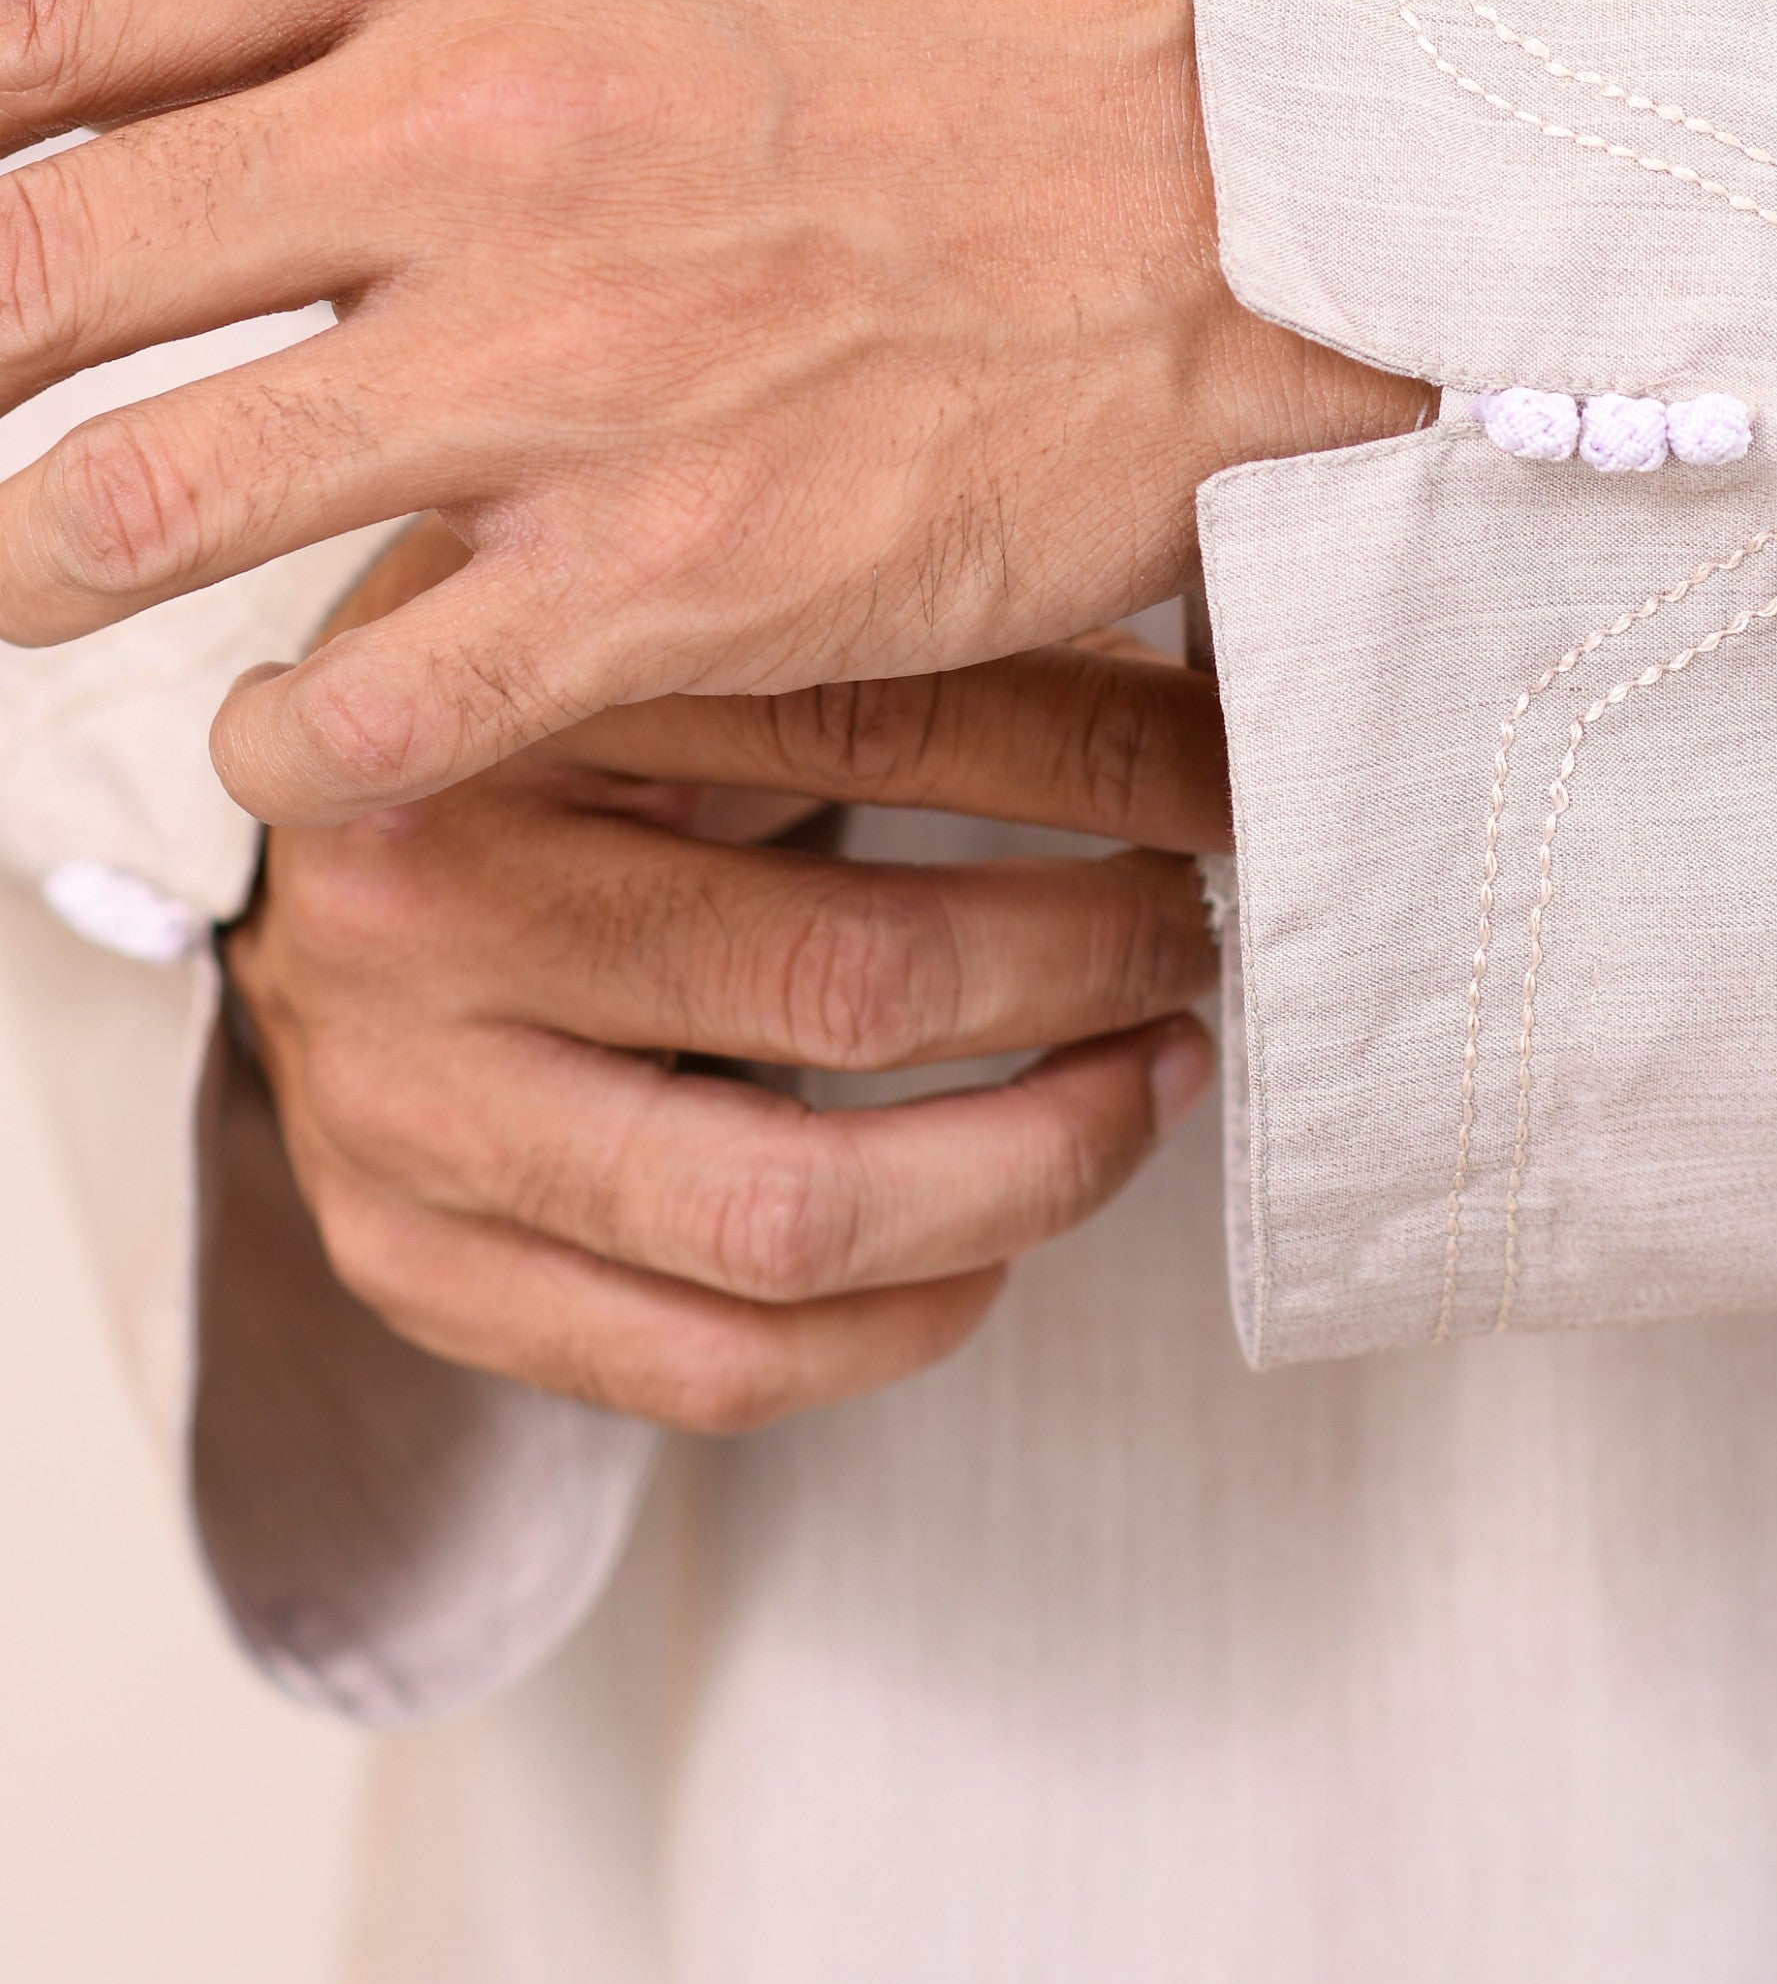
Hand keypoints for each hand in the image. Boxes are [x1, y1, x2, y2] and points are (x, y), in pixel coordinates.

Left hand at [0, 0, 1422, 821]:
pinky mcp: (672, 568)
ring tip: (33, 586)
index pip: (37, 14)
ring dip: (31, 572)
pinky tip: (286, 740)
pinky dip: (275, 751)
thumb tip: (147, 79)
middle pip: (22, 269)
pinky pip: (356, 712)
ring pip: (128, 509)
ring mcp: (563, 356)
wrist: (1268, 159)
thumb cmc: (973, 17)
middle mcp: (471, 118)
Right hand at [221, 520, 1229, 1431]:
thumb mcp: (702, 617)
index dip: (1109, 763)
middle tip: (1197, 940)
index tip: (1241, 779)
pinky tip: (998, 1237)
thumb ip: (911, 623)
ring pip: (787, 1214)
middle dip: (1087, 970)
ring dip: (1030, 1169)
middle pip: (845, 982)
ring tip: (1138, 1087)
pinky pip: (709, 1365)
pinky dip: (904, 1320)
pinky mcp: (409, 1257)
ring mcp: (400, 1100)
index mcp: (511, 685)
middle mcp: (422, 895)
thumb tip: (1220, 672)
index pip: (876, 721)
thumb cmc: (566, 717)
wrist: (328, 845)